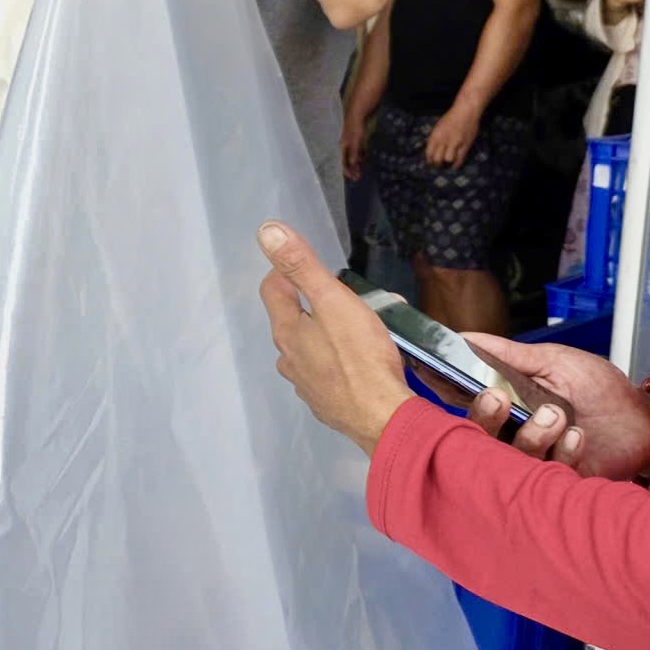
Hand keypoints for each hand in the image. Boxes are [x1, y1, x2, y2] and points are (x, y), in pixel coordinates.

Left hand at [257, 222, 411, 455]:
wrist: (383, 418)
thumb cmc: (360, 356)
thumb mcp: (333, 300)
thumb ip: (302, 266)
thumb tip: (267, 232)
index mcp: (287, 331)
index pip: (272, 289)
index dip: (285, 271)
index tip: (308, 265)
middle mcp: (290, 360)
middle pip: (290, 321)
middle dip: (312, 304)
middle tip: (343, 295)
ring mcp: (307, 386)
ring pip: (308, 351)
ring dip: (325, 335)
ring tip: (356, 328)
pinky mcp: (328, 405)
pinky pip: (326, 375)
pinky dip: (337, 362)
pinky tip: (359, 363)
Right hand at [341, 110, 371, 181]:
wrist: (357, 114)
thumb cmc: (354, 128)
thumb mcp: (355, 141)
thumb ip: (353, 153)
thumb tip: (352, 164)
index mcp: (342, 147)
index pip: (342, 163)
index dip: (347, 171)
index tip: (353, 178)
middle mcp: (344, 146)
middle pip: (347, 161)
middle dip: (352, 169)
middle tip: (358, 177)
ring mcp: (350, 143)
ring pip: (352, 156)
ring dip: (357, 164)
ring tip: (362, 170)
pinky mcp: (355, 140)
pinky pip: (357, 151)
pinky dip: (361, 155)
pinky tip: (365, 159)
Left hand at [424, 104, 481, 168]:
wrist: (466, 110)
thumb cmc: (451, 117)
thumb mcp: (438, 127)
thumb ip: (435, 139)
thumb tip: (432, 151)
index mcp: (435, 135)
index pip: (429, 153)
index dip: (429, 160)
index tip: (430, 163)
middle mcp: (444, 140)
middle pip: (437, 159)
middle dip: (437, 164)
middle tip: (439, 165)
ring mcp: (455, 143)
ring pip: (448, 160)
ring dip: (447, 163)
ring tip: (447, 164)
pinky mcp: (465, 145)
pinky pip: (460, 159)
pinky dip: (456, 164)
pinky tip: (455, 165)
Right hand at [459, 332, 649, 480]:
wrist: (645, 423)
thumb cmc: (600, 390)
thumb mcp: (554, 362)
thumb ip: (510, 354)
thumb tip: (465, 337)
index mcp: (507, 403)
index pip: (465, 399)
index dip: (448, 390)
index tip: (438, 375)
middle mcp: (513, 433)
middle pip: (477, 436)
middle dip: (483, 416)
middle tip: (498, 398)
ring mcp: (534, 460)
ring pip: (509, 456)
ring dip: (532, 433)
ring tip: (557, 414)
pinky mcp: (556, 482)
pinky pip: (545, 474)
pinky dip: (561, 452)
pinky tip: (577, 435)